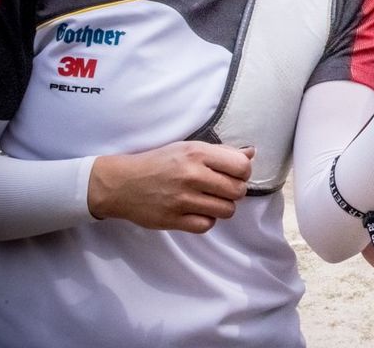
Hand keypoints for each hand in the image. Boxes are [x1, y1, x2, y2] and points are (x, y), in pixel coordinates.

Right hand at [87, 142, 253, 233]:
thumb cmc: (159, 162)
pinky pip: (207, 225)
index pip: (242, 167)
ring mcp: (182, 199)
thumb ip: (221, 152)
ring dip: (222, 207)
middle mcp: (192, 175)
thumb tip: (251, 153)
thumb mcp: (188, 148)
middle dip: (235, 191)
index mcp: (197, 154)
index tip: (233, 174)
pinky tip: (197, 211)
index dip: (243, 172)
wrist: (121, 183)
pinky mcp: (172, 220)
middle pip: (237, 191)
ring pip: (227, 210)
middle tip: (221, 189)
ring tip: (210, 200)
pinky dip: (206, 220)